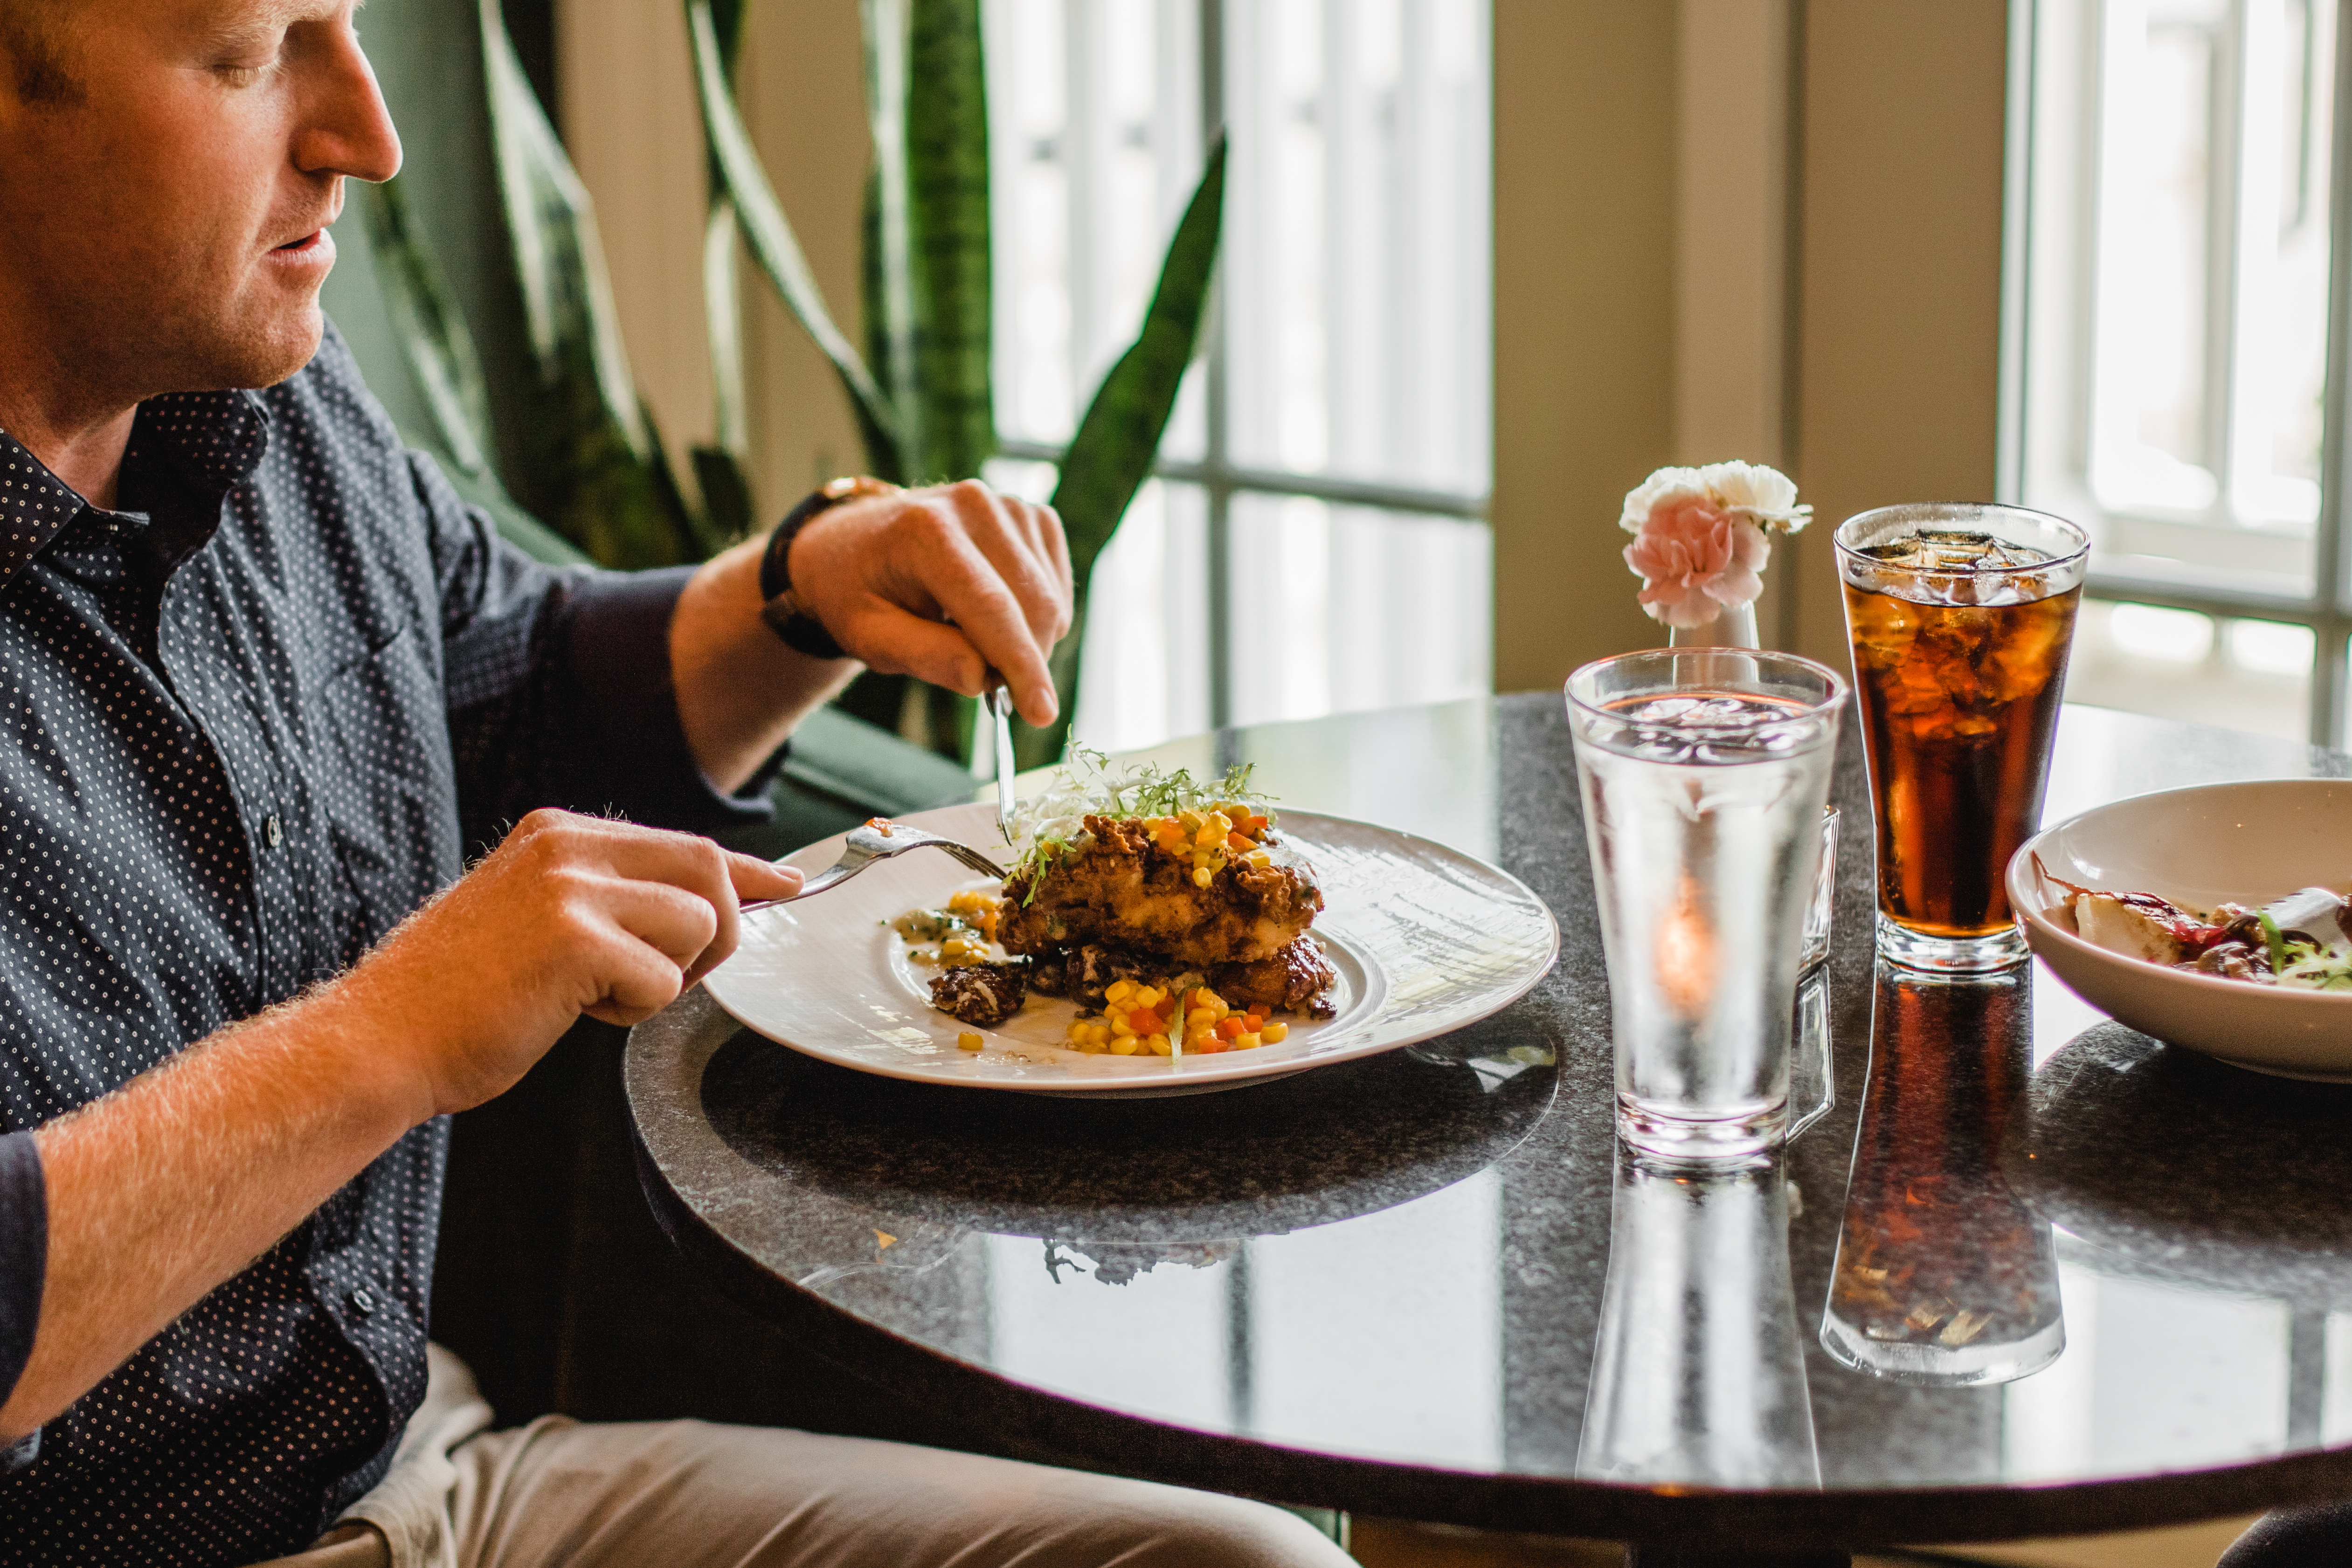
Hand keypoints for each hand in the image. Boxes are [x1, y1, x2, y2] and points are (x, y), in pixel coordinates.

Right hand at [342, 810, 800, 1118]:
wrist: (382, 1039)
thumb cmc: (461, 998)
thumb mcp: (539, 918)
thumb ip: (610, 899)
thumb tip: (703, 905)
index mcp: (558, 834)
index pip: (683, 843)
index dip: (745, 871)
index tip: (787, 885)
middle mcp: (566, 845)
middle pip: (708, 869)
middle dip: (715, 933)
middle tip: (662, 978)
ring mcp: (570, 887)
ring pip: (698, 924)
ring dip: (667, 977)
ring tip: (596, 995)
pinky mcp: (575, 939)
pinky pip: (663, 980)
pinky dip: (633, 1010)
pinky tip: (573, 1011)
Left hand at [787, 479, 1074, 726]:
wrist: (857, 544)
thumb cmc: (860, 594)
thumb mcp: (869, 636)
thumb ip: (925, 656)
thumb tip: (982, 678)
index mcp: (927, 530)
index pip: (992, 607)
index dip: (1022, 664)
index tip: (1043, 714)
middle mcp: (975, 505)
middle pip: (1034, 605)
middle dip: (1023, 661)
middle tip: (983, 680)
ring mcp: (1009, 506)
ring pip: (1052, 601)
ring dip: (1028, 641)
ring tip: (972, 635)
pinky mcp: (1032, 516)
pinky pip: (1058, 588)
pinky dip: (1037, 617)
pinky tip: (996, 613)